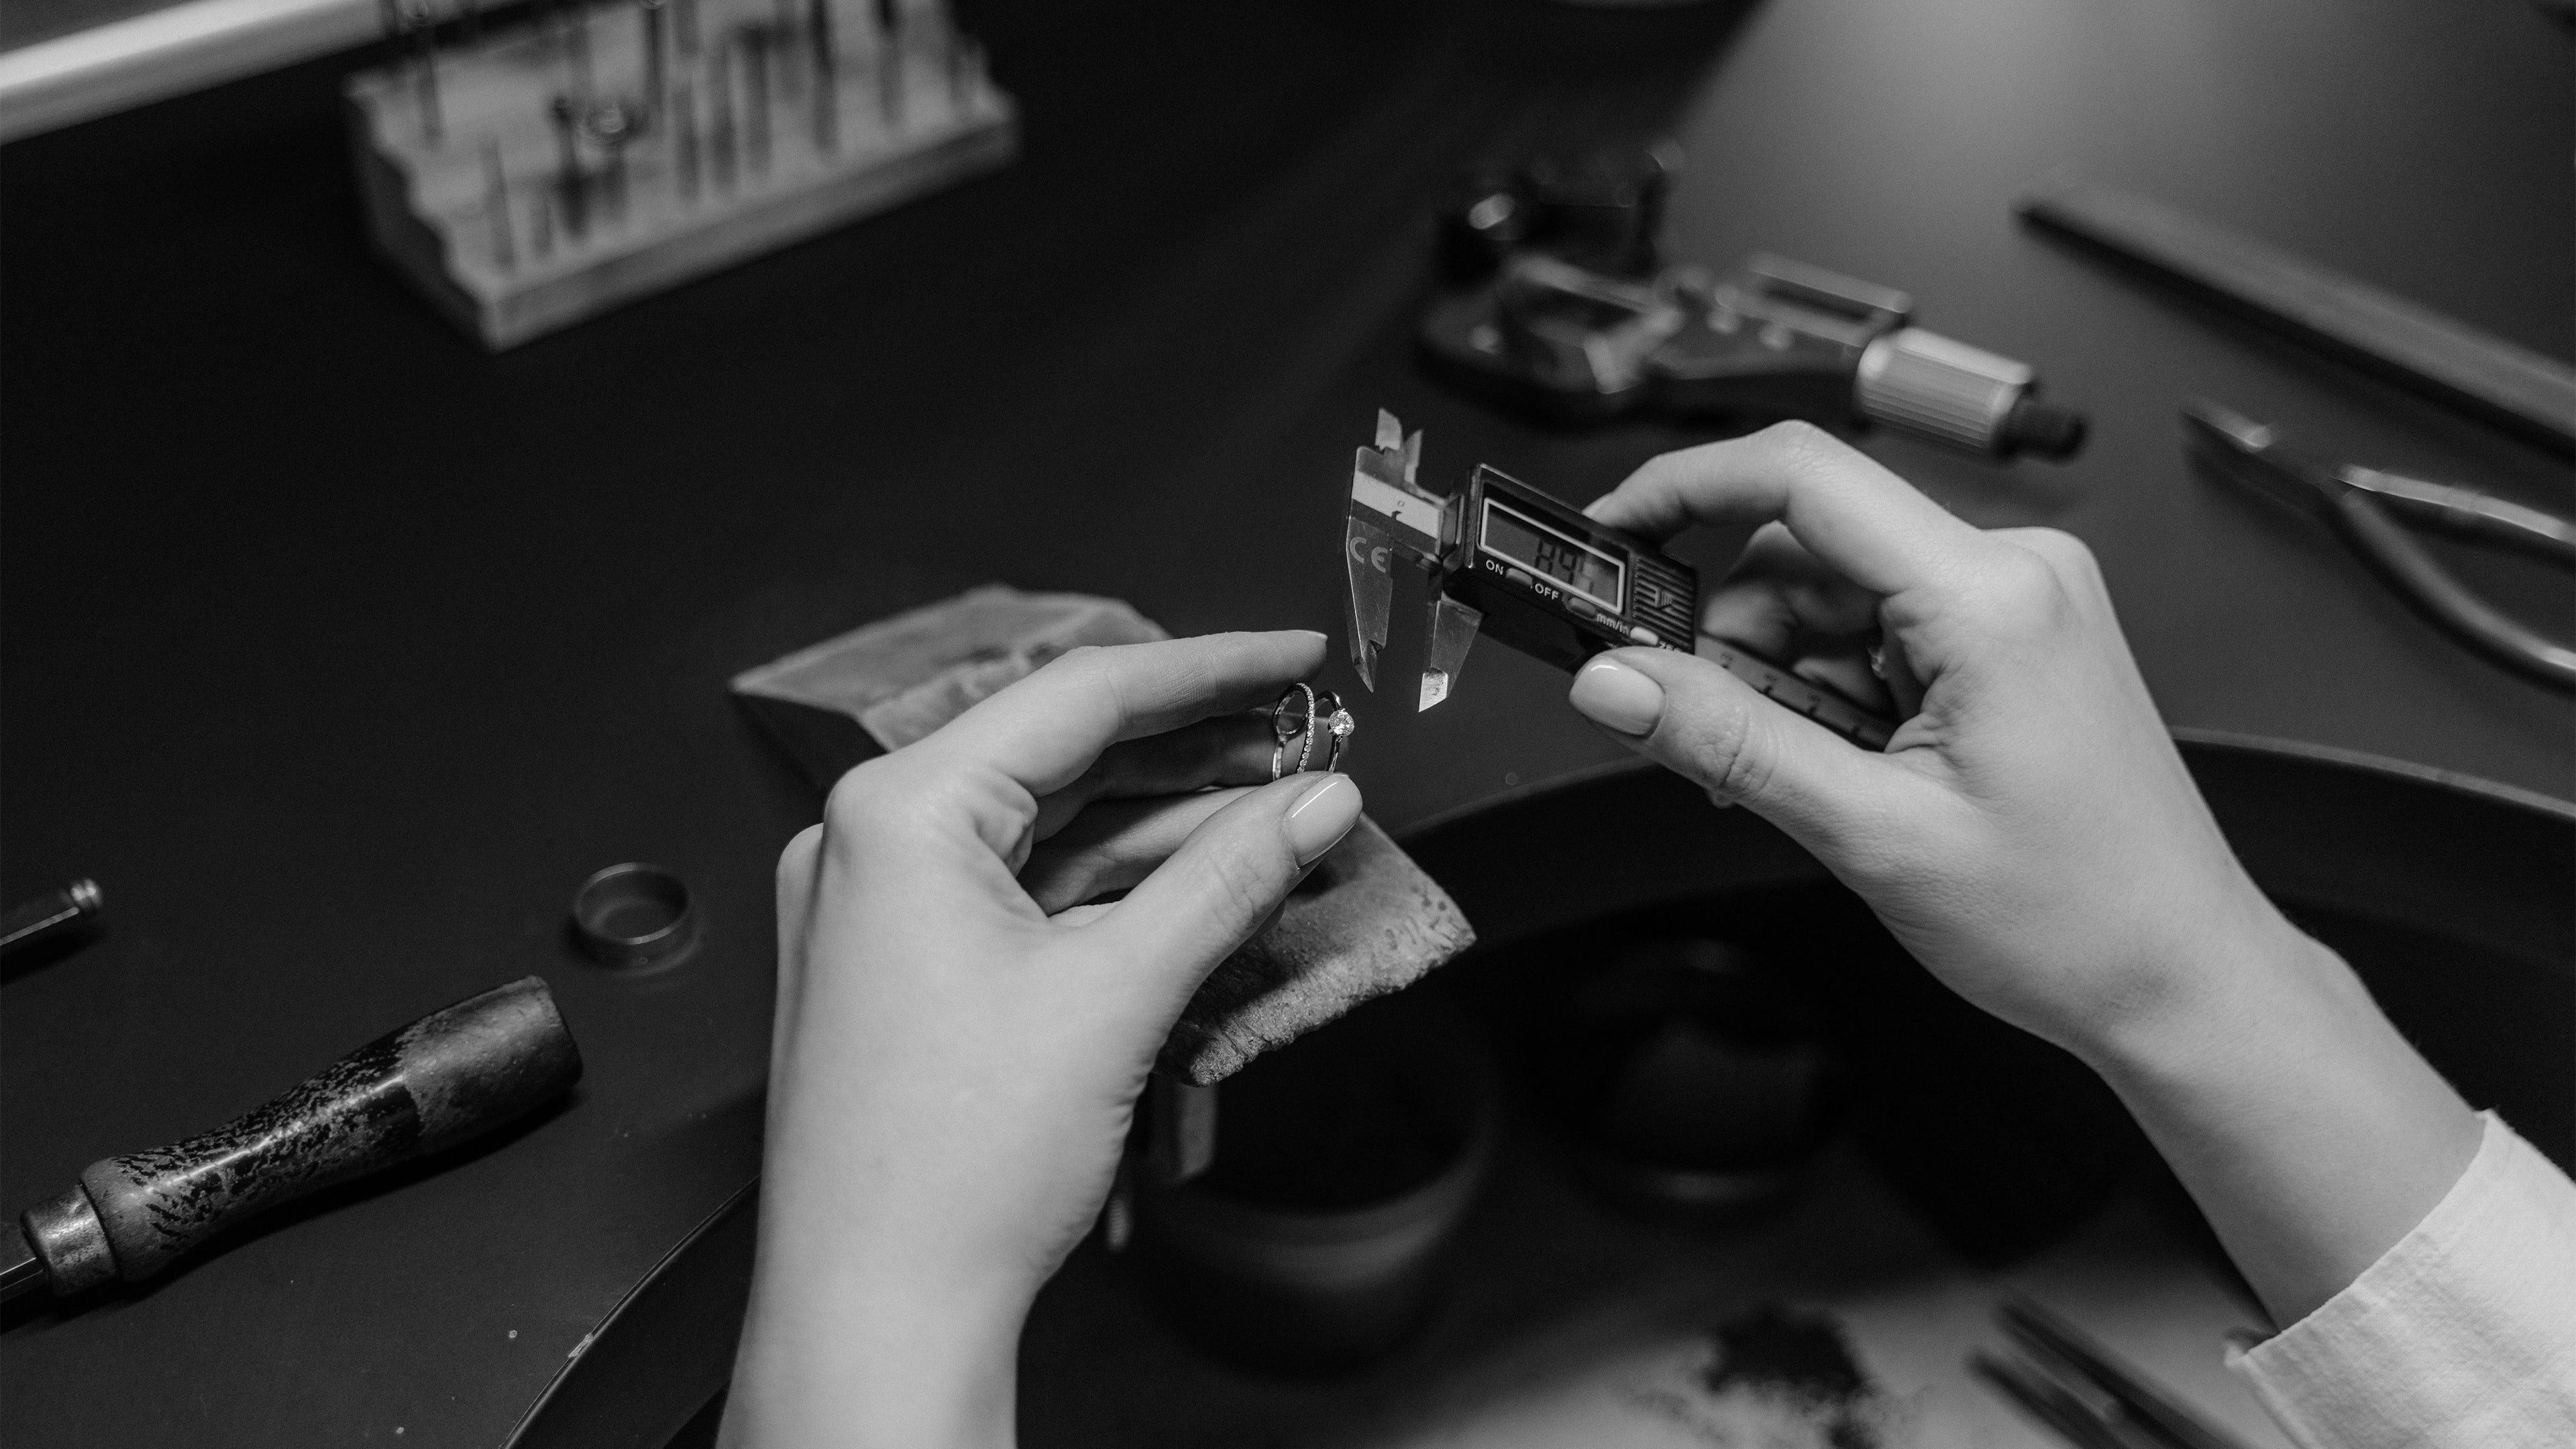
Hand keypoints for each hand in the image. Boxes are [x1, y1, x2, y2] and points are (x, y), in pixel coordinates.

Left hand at [721, 631, 1363, 1448]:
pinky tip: (1203, 879)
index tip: (1293, 657)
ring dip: (1165, 820)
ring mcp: (883, 906)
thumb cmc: (944, 1172)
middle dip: (1196, 749)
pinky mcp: (907, 965)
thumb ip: (1229, 878)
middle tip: (1304, 741)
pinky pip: (1027, 890)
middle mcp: (872, 842)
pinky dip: (1116, 885)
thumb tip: (1315, 804)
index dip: (1207, 669)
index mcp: (897, 813)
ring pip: (1051, 826)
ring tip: (1277, 811)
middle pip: (1063, 753)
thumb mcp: (1117, 996)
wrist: (876, 1314)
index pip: (1078, 694)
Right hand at [1564, 423, 2475, 1322]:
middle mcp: (2012, 572)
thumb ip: (1728, 743)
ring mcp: (2015, 603)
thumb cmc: (2080, 919)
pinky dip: (1828, 695)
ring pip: (1830, 596)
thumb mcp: (1870, 834)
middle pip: (1803, 548)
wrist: (2181, 979)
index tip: (1610, 533)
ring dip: (1781, 679)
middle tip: (1706, 738)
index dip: (1683, 488)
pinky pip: (1875, 631)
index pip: (1800, 474)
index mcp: (1990, 594)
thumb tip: (1616, 681)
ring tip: (1795, 781)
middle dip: (1735, 640)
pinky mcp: (2008, 639)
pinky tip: (1834, 770)